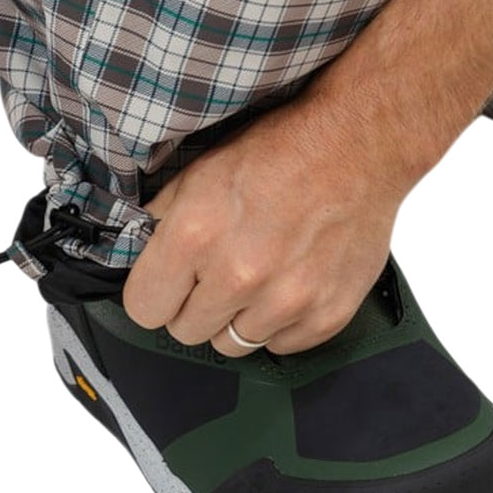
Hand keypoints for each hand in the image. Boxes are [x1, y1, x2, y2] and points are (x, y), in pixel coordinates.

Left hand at [122, 92, 414, 356]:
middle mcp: (238, 276)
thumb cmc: (278, 152)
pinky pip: (280, 346)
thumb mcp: (199, 171)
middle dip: (193, 304)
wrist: (355, 146)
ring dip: (237, 316)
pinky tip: (287, 281)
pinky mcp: (326, 315)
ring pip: (233, 344)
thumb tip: (137, 251)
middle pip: (185, 332)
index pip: (143, 308)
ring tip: (257, 272)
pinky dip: (279, 323)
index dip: (153, 292)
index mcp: (195, 237)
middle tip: (216, 270)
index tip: (167, 281)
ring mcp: (286, 301)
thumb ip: (161, 219)